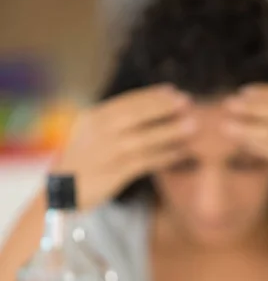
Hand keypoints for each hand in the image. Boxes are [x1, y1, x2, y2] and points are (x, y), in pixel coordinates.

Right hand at [52, 85, 195, 209]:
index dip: (152, 95)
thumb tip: (145, 107)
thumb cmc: (81, 160)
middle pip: (136, 115)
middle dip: (163, 107)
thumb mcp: (90, 132)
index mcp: (94, 117)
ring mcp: (107, 153)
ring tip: (193, 126)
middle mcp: (99, 132)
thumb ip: (112, 120)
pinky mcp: (114, 174)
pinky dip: (164, 156)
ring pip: (143, 138)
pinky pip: (145, 162)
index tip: (173, 91)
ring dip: (169, 131)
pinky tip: (181, 153)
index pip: (127, 101)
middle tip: (188, 101)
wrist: (61, 189)